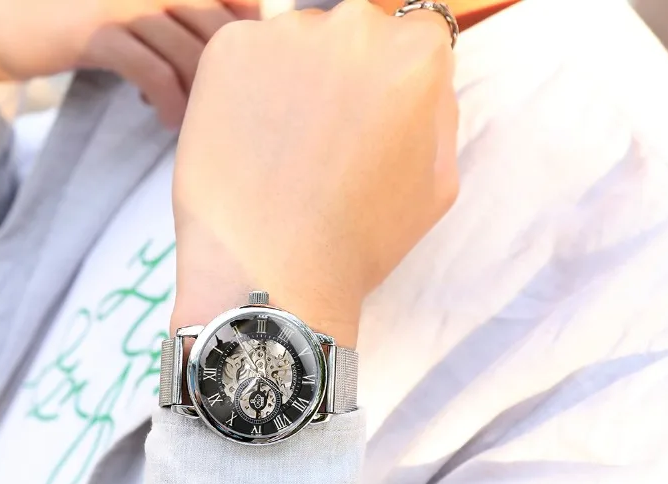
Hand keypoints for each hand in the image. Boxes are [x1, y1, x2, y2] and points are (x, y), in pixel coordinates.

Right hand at [0, 0, 259, 127]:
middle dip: (228, 76)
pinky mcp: (99, 31)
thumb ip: (179, 24)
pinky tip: (169, 121)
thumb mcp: (136, 17)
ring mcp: (126, 1)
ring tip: (196, 122)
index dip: (251, 35)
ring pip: (189, 53)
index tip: (245, 74)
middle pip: (219, 27)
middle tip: (225, 110)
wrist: (6, 24)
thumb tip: (227, 59)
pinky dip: (169, 103)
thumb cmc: (82, 25)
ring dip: (199, 97)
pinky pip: (153, 72)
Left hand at [170, 0, 459, 346]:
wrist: (268, 272)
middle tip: (320, 140)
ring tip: (277, 149)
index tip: (369, 117)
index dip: (391, 81)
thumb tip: (424, 78)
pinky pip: (244, 55)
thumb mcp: (438, 183)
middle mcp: (355, 26)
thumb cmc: (357, 241)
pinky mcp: (229, 48)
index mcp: (415, 53)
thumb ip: (438, 112)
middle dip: (342, 74)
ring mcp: (286, 33)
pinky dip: (242, 87)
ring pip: (295, 43)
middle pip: (353, 33)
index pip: (414, 36)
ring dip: (290, 78)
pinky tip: (245, 141)